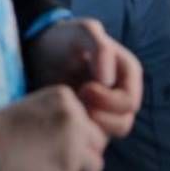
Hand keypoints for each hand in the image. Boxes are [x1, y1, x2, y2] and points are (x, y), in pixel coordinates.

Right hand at [0, 85, 106, 170]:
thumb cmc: (0, 134)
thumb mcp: (34, 109)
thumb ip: (62, 118)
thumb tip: (88, 137)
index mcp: (65, 98)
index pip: (88, 119)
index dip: (74, 134)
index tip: (51, 140)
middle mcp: (74, 119)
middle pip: (98, 140)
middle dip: (82, 152)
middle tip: (57, 159)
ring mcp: (74, 147)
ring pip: (95, 163)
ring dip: (77, 170)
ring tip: (51, 170)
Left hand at [26, 17, 141, 137]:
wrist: (40, 51)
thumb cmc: (63, 39)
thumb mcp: (82, 32)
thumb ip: (100, 48)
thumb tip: (109, 81)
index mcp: (128, 72)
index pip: (130, 101)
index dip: (108, 100)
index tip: (83, 89)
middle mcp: (122, 93)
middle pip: (124, 122)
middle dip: (98, 117)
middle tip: (74, 102)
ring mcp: (107, 109)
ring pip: (109, 134)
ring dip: (89, 128)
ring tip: (69, 111)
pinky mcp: (90, 121)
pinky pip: (92, 139)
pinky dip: (78, 134)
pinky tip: (64, 119)